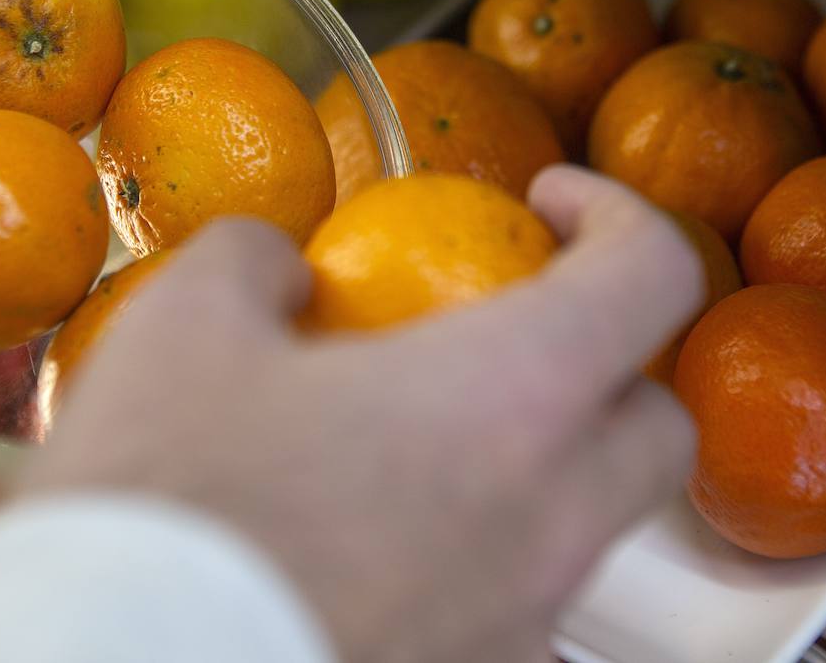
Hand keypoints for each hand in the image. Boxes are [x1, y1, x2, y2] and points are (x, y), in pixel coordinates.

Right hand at [25, 165, 702, 662]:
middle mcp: (551, 523)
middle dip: (611, 365)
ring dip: (543, 474)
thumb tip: (281, 270)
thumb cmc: (164, 500)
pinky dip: (480, 567)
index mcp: (513, 399)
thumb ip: (254, 264)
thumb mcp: (184, 326)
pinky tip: (382, 554)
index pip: (652, 275)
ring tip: (422, 454)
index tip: (551, 204)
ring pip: (591, 533)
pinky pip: (514, 616)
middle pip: (660, 428)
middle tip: (513, 334)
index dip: (618, 215)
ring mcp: (522, 626)